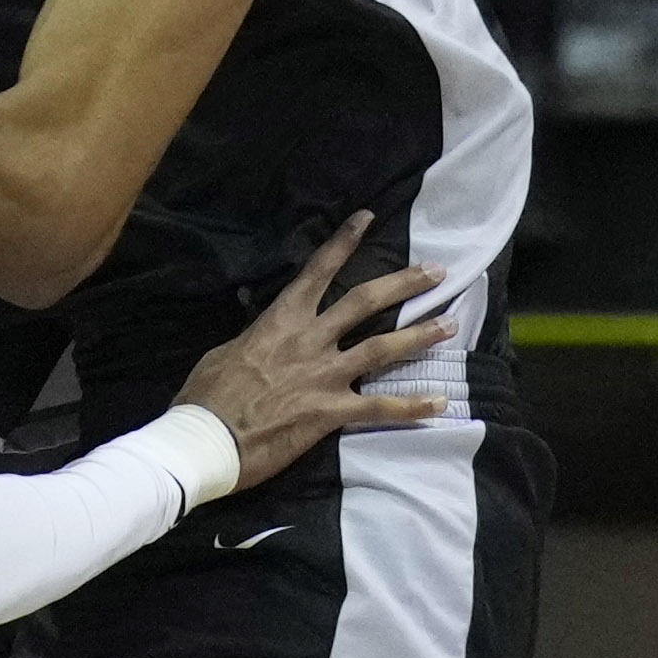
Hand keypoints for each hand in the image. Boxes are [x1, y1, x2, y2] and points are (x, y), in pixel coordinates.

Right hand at [169, 213, 452, 489]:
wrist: (208, 438)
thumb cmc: (207, 395)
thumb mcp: (225, 352)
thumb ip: (255, 338)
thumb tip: (263, 332)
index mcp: (280, 320)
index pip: (317, 271)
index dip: (343, 242)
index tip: (366, 218)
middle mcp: (310, 340)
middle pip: (365, 302)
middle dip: (403, 284)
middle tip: (436, 272)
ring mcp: (324, 375)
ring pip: (383, 348)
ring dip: (420, 335)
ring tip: (450, 325)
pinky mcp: (331, 412)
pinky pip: (381, 408)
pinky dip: (413, 407)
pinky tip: (439, 404)